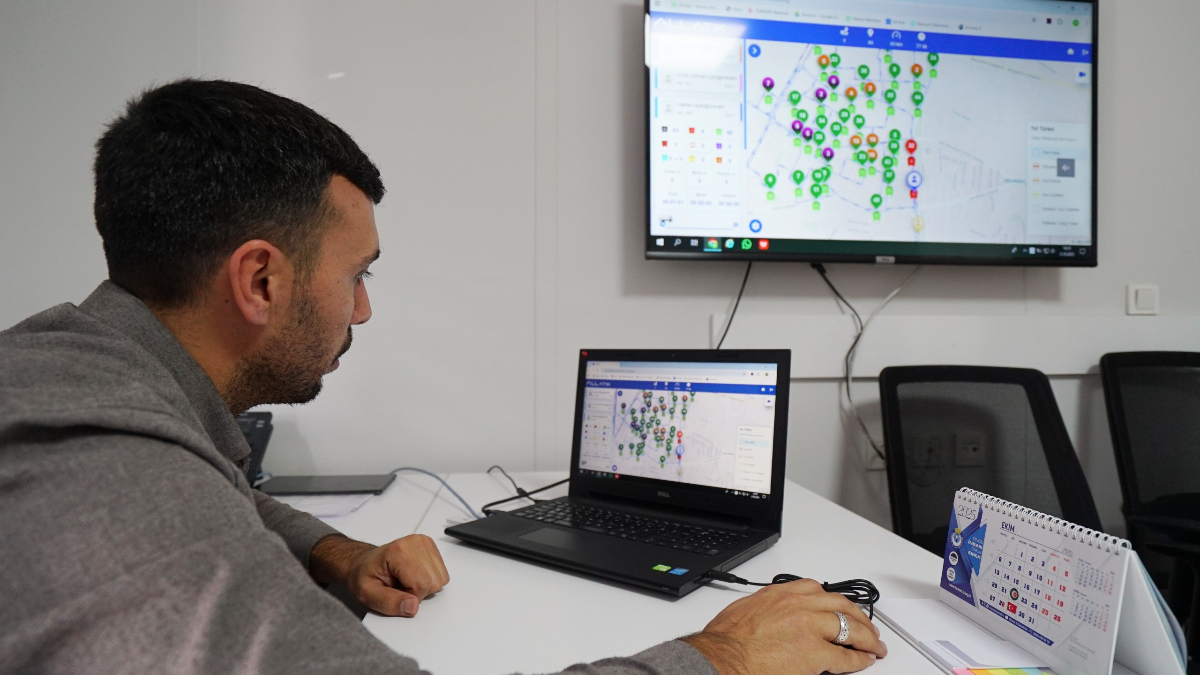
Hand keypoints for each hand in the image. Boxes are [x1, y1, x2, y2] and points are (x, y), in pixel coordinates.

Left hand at [310, 534, 448, 616]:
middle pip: (433, 582)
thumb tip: (412, 607)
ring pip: (441, 579)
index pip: (421, 585)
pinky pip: (442, 574)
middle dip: (417, 592)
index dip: (409, 596)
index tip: (394, 591)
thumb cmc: (364, 575)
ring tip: (405, 581)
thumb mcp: (367, 594)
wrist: (363, 563)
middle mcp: (415, 543)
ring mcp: (424, 543)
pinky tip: (413, 576)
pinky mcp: (431, 547)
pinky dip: (429, 579)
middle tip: (399, 586)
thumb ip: (389, 603)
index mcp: (399, 551)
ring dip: (424, 586)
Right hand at [682, 579, 886, 674]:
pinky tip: (864, 661)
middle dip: (858, 616)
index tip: (840, 608)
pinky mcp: (814, 652)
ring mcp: (809, 627)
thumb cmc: (726, 640)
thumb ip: (766, 608)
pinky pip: (845, 656)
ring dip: (866, 637)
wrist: (722, 658)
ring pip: (849, 627)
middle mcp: (798, 605)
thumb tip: (772, 616)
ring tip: (874, 645)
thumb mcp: (746, 610)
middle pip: (840, 605)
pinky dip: (859, 659)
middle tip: (868, 626)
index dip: (834, 601)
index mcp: (780, 593)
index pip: (817, 590)